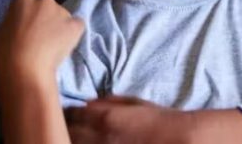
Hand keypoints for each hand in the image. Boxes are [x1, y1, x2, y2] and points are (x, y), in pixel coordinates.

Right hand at [0, 0, 84, 89]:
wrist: (25, 68)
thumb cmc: (6, 52)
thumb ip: (12, 23)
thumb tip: (18, 26)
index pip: (27, 4)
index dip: (26, 18)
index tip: (25, 31)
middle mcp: (44, 0)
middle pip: (45, 7)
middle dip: (43, 19)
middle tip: (39, 39)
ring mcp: (61, 11)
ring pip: (61, 16)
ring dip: (58, 27)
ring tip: (52, 46)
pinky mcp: (75, 24)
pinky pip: (77, 26)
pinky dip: (73, 33)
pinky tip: (65, 46)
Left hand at [66, 96, 193, 143]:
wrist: (180, 139)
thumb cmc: (160, 120)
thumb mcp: (135, 103)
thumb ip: (110, 102)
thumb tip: (89, 103)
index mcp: (104, 117)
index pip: (71, 114)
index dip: (67, 112)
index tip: (65, 110)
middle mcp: (98, 138)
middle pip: (66, 131)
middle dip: (63, 126)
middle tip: (60, 123)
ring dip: (71, 139)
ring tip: (71, 136)